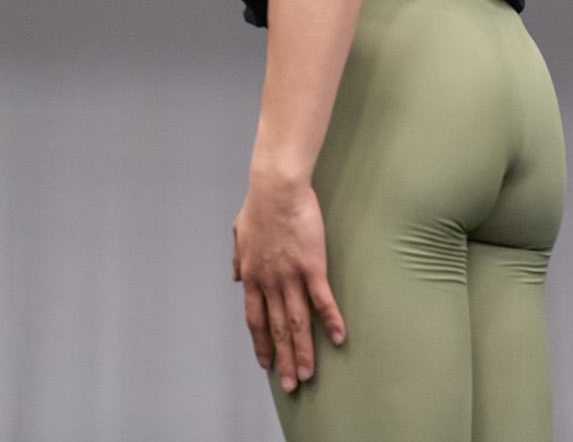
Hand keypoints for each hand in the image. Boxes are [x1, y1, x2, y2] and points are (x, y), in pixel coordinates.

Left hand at [233, 177, 345, 392]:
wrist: (277, 188)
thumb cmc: (259, 205)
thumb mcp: (238, 233)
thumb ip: (237, 258)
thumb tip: (235, 277)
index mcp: (252, 276)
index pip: (255, 320)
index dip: (261, 344)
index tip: (267, 363)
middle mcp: (269, 283)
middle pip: (277, 329)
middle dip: (284, 359)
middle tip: (293, 384)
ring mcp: (290, 276)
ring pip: (298, 322)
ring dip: (304, 350)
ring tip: (310, 373)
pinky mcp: (312, 266)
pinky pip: (322, 300)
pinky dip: (330, 320)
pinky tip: (338, 337)